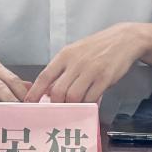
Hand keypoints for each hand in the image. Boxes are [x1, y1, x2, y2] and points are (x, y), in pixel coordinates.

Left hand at [26, 24, 145, 103]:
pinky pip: (91, 98)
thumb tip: (47, 90)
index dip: (35, 92)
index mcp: (65, 55)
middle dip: (55, 105)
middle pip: (58, 91)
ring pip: (73, 97)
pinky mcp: (105, 78)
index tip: (28, 104)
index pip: (44, 76)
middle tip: (56, 112)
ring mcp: (91, 70)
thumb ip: (62, 70)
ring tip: (73, 110)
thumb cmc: (96, 47)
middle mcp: (76, 62)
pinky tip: (88, 106)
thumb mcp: (75, 52)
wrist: (123, 39)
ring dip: (72, 107)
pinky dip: (87, 105)